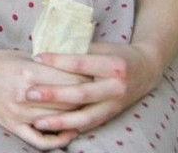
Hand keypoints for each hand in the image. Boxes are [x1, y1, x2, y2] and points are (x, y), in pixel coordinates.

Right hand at [0, 44, 89, 149]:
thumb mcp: (26, 55)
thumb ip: (50, 65)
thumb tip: (80, 70)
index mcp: (30, 72)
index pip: (71, 81)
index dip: (88, 80)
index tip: (98, 78)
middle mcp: (25, 95)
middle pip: (68, 103)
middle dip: (86, 99)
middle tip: (98, 95)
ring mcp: (18, 113)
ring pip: (58, 120)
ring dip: (75, 117)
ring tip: (88, 111)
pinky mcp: (12, 125)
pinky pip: (40, 140)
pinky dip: (57, 140)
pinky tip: (69, 133)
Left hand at [27, 42, 161, 134]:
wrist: (147, 70)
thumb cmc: (117, 54)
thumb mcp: (102, 47)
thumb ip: (78, 50)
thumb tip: (48, 52)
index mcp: (113, 65)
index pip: (81, 63)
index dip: (58, 60)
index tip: (36, 58)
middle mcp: (116, 87)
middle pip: (81, 94)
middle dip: (54, 95)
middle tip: (30, 93)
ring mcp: (115, 104)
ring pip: (86, 117)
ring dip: (60, 121)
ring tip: (38, 122)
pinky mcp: (113, 115)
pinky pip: (90, 125)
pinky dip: (72, 129)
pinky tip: (54, 131)